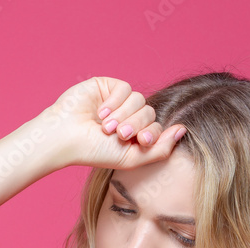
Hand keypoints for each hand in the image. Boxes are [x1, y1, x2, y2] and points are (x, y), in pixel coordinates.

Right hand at [36, 76, 186, 170]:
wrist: (66, 138)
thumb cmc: (94, 152)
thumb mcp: (131, 158)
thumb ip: (160, 149)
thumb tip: (183, 130)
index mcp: (134, 135)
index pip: (156, 129)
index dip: (152, 134)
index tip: (140, 142)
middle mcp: (128, 117)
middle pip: (150, 113)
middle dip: (136, 124)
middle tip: (119, 135)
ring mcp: (118, 101)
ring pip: (140, 100)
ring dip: (124, 115)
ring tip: (106, 127)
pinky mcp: (107, 86)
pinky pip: (125, 88)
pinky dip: (115, 102)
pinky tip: (101, 112)